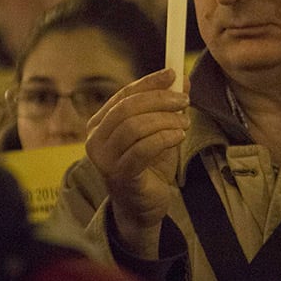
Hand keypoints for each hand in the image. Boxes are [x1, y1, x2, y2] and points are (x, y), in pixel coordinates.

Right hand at [85, 67, 189, 256]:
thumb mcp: (160, 130)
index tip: (173, 74)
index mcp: (100, 123)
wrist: (143, 207)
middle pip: (127, 108)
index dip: (149, 82)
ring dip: (165, 120)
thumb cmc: (149, 166)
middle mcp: (95, 139)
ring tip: (184, 123)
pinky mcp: (119, 176)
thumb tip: (182, 79)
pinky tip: (179, 136)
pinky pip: (142, 150)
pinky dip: (164, 138)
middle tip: (184, 100)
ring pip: (134, 127)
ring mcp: (104, 160)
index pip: (124, 95)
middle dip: (159, 100)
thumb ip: (167, 106)